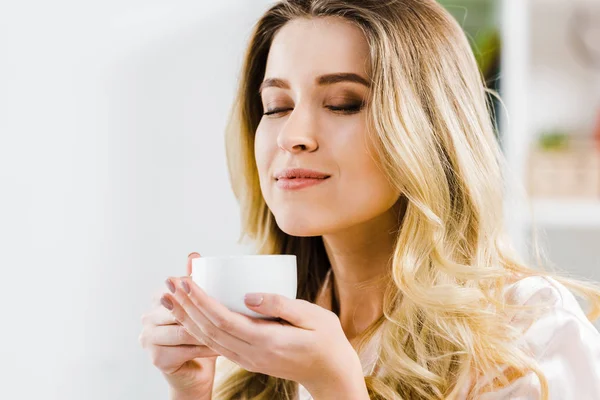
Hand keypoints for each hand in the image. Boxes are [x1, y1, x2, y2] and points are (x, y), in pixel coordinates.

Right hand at [139, 253, 218, 396]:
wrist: (194, 370)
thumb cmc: (199, 332)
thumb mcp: (197, 304)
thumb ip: (194, 280)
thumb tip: (193, 255)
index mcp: (157, 300)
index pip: (177, 291)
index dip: (195, 290)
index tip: (216, 290)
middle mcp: (147, 318)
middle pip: (180, 311)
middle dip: (204, 311)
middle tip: (228, 310)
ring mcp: (149, 338)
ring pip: (185, 331)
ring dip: (208, 331)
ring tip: (230, 329)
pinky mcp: (157, 358)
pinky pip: (187, 350)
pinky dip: (207, 349)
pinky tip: (224, 347)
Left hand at [162, 275, 363, 393]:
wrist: (330, 373)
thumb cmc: (327, 341)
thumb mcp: (314, 316)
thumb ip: (281, 305)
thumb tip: (248, 295)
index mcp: (267, 341)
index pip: (223, 320)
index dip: (200, 300)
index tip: (186, 281)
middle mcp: (252, 353)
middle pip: (208, 329)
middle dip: (185, 305)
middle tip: (168, 282)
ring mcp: (247, 359)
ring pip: (207, 339)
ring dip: (186, 317)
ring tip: (170, 297)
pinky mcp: (247, 359)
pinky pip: (215, 344)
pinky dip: (197, 328)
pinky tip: (189, 316)